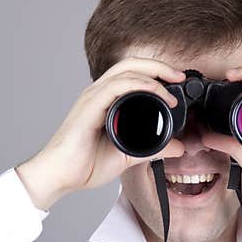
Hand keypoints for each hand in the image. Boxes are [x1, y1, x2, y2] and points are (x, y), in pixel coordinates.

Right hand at [15, 57, 186, 210]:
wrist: (61, 176)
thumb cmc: (85, 164)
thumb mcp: (129, 155)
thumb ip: (154, 150)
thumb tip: (178, 147)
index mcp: (106, 101)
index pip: (133, 75)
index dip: (156, 73)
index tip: (178, 82)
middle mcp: (99, 94)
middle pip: (131, 65)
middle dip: (158, 66)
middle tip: (180, 75)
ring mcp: (93, 98)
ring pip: (125, 71)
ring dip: (152, 73)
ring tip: (171, 85)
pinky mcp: (89, 107)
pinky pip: (115, 87)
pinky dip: (137, 84)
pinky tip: (154, 91)